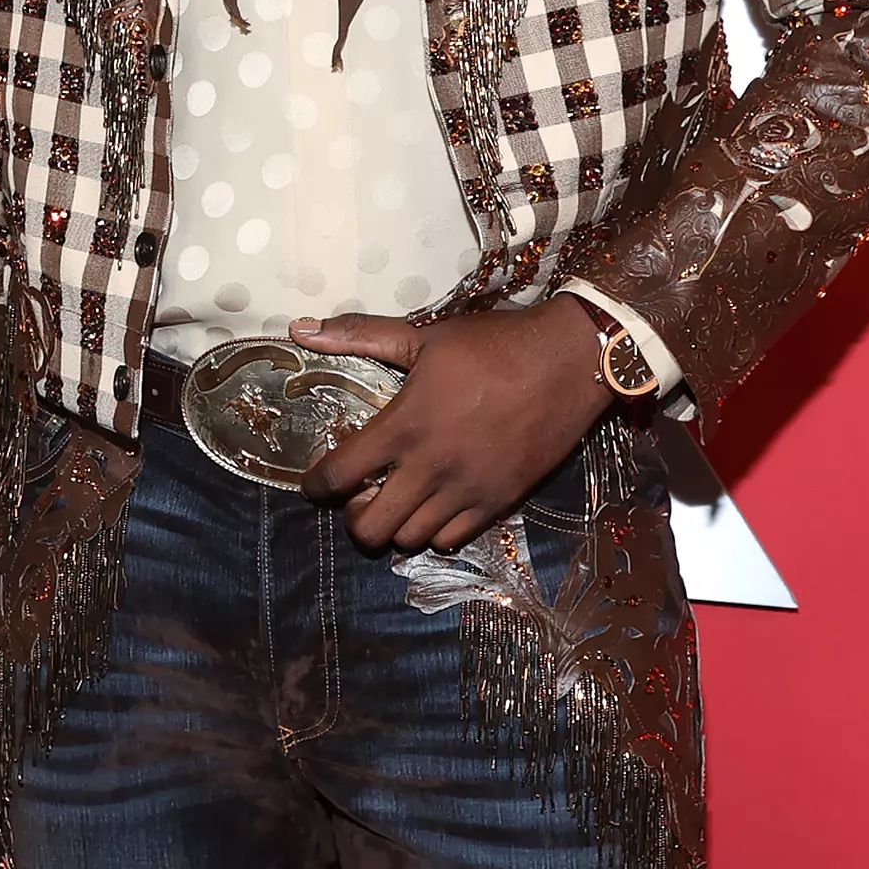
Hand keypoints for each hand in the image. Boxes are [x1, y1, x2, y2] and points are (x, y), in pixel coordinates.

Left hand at [296, 298, 613, 554]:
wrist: (568, 362)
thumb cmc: (493, 345)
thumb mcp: (424, 336)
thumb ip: (360, 335)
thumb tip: (299, 329)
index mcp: (404, 425)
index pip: (340, 475)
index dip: (316, 486)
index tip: (314, 485)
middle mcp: (430, 467)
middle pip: (370, 528)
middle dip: (354, 517)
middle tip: (360, 495)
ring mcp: (466, 490)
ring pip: (410, 539)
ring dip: (395, 524)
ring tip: (398, 499)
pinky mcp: (499, 502)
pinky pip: (452, 539)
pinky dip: (434, 530)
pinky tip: (435, 504)